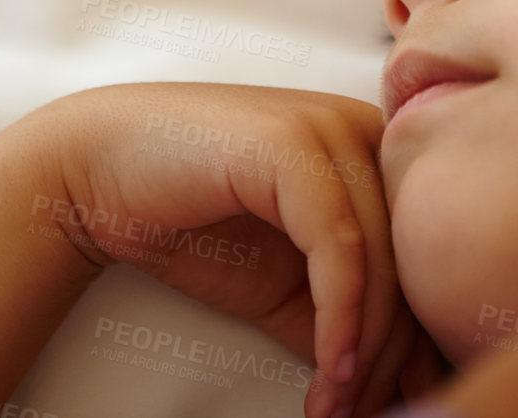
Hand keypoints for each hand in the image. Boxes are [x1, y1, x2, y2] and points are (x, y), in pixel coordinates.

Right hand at [30, 82, 431, 417]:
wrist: (95, 178)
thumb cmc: (191, 223)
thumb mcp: (285, 286)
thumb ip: (343, 319)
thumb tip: (408, 380)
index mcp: (374, 151)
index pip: (422, 252)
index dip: (419, 335)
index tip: (407, 400)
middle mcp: (364, 129)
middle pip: (411, 259)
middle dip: (395, 354)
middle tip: (369, 416)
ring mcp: (330, 128)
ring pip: (381, 259)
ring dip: (365, 351)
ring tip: (337, 409)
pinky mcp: (293, 144)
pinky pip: (340, 249)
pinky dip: (340, 321)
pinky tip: (330, 372)